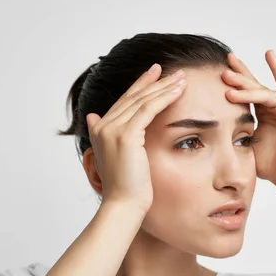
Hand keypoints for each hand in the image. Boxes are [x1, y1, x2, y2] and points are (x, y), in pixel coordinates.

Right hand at [86, 65, 187, 214]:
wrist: (123, 205)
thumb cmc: (126, 189)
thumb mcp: (116, 158)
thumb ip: (110, 138)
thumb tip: (94, 119)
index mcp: (100, 130)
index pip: (124, 102)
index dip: (140, 87)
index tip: (155, 76)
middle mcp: (102, 126)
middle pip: (132, 97)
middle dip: (153, 81)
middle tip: (170, 70)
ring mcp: (113, 129)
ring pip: (142, 100)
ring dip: (164, 87)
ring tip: (182, 78)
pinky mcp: (126, 135)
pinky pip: (149, 109)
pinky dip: (165, 97)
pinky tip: (179, 90)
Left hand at [221, 50, 275, 186]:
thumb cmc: (271, 166)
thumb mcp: (246, 146)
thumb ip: (234, 136)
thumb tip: (210, 136)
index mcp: (263, 117)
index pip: (245, 96)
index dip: (233, 85)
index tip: (218, 73)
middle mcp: (274, 108)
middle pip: (252, 87)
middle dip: (237, 76)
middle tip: (222, 66)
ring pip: (261, 91)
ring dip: (244, 85)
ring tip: (227, 78)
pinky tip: (269, 55)